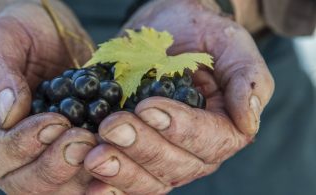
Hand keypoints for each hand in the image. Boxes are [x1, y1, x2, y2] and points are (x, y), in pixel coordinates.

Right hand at [0, 1, 96, 193]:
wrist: (49, 34)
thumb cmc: (18, 33)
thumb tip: (8, 113)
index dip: (20, 146)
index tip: (54, 122)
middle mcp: (7, 150)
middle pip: (21, 183)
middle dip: (53, 167)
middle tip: (83, 140)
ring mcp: (40, 155)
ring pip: (53, 189)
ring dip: (79, 176)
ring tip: (102, 148)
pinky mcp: (71, 153)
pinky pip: (83, 176)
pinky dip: (101, 174)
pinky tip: (118, 159)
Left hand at [83, 0, 273, 193]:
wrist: (166, 31)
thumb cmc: (202, 36)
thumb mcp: (232, 46)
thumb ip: (248, 81)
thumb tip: (249, 122)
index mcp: (224, 129)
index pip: (207, 140)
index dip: (179, 128)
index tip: (148, 107)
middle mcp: (195, 152)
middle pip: (174, 165)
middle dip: (142, 147)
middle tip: (112, 126)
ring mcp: (164, 156)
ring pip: (149, 179)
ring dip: (120, 169)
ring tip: (94, 154)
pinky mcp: (135, 154)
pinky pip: (125, 178)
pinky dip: (108, 184)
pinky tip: (91, 181)